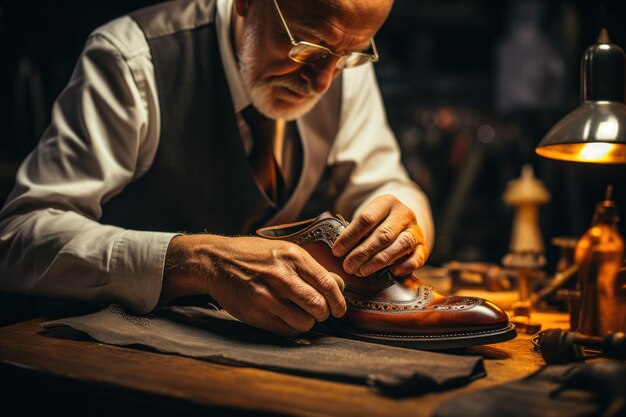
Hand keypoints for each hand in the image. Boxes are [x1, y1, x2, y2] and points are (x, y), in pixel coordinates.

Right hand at [162, 234, 345, 336]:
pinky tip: (286, 318)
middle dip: (325, 313)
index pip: (328, 285)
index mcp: (292, 257)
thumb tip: (338, 285)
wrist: (217, 262)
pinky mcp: (255, 314)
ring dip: (308, 322)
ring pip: (304, 323)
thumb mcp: (285, 250)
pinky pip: (286, 331)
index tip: (340, 309)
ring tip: (301, 314)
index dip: (339, 301)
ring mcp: (267, 297)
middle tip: (320, 312)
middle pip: (319, 307)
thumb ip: (310, 267)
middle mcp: (281, 277)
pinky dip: (292, 328)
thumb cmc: (255, 256)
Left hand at [332, 195, 428, 276]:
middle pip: (383, 234)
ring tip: (363, 271)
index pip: (366, 218)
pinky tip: (392, 272)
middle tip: (348, 266)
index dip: (350, 236)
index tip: (337, 252)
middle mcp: (404, 214)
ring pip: (401, 245)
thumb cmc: (378, 224)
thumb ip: (356, 232)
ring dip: (380, 261)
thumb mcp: (368, 220)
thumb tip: (340, 251)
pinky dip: (406, 266)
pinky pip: (418, 257)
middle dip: (363, 252)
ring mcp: (415, 230)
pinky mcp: (423, 246)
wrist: (403, 222)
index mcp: (386, 202)